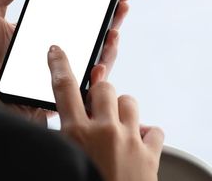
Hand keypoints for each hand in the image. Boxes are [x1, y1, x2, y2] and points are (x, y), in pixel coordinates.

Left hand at [0, 0, 133, 123]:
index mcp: (38, 33)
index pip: (75, 16)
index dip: (97, 3)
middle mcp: (50, 55)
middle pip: (89, 37)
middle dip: (111, 19)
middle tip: (123, 1)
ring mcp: (53, 77)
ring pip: (92, 63)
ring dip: (109, 45)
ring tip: (114, 27)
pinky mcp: (53, 98)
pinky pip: (82, 90)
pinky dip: (96, 76)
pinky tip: (100, 58)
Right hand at [47, 45, 163, 180]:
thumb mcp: (63, 161)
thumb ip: (60, 139)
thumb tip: (59, 126)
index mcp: (75, 134)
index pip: (63, 87)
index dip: (59, 64)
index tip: (57, 50)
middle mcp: (104, 131)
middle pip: (104, 87)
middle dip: (99, 92)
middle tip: (96, 107)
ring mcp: (131, 140)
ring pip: (131, 102)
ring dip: (123, 111)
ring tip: (117, 128)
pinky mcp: (151, 155)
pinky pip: (155, 130)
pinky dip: (147, 135)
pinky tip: (138, 145)